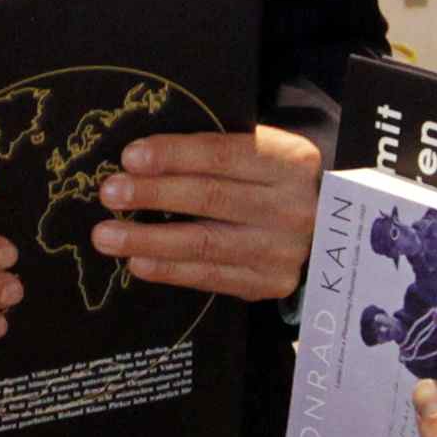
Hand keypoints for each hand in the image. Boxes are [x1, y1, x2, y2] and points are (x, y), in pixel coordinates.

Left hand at [95, 123, 324, 301]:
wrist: (330, 229)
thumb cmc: (275, 182)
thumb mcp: (263, 154)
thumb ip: (217, 153)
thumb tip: (141, 160)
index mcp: (290, 161)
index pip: (223, 155)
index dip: (174, 156)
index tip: (130, 157)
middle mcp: (292, 206)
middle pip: (211, 198)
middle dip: (153, 194)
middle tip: (109, 193)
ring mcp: (283, 249)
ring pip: (205, 243)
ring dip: (149, 240)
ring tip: (106, 236)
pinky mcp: (269, 282)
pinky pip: (210, 277)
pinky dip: (169, 270)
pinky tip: (138, 262)